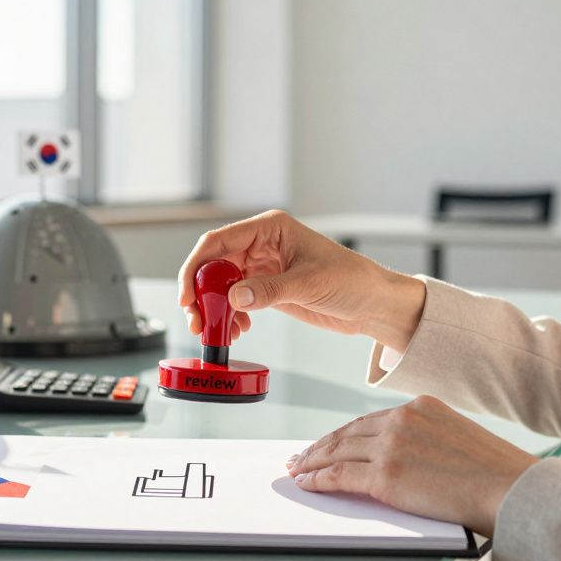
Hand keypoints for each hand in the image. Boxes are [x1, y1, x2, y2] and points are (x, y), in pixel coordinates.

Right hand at [178, 210, 425, 350]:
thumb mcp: (310, 284)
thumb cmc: (352, 280)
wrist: (372, 304)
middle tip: (196, 319)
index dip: (197, 267)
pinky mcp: (266, 289)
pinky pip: (236, 301)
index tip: (188, 294)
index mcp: (270, 229)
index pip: (219, 242)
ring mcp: (262, 267)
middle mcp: (261, 245)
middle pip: (214, 265)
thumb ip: (269, 290)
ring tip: (214, 331)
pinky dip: (230, 316)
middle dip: (201, 292)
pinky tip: (236, 330)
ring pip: (222, 286)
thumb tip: (234, 297)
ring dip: (213, 308)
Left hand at [286, 396, 537, 536]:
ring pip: (337, 452)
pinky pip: (339, 477)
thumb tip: (404, 459)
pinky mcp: (385, 476)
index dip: (344, 434)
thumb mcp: (457, 438)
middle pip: (347, 433)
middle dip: (320, 446)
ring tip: (298, 470)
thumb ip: (426, 439)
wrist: (511, 489)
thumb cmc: (496, 474)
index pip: (369, 421)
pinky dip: (318, 480)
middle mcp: (401, 420)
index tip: (328, 442)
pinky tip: (307, 484)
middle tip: (300, 456)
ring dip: (312, 462)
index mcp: (419, 406)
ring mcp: (391, 446)